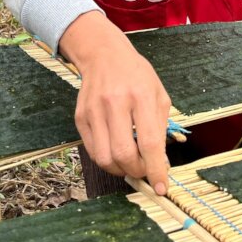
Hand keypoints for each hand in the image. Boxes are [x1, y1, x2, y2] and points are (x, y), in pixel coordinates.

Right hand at [59, 11, 172, 193]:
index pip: (149, 141)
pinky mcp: (80, 117)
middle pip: (123, 154)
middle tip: (145, 170)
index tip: (161, 187)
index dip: (156, 168)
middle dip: (137, 171)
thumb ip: (161, 126)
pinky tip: (116, 153)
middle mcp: (115, 103)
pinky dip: (107, 160)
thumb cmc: (137, 75)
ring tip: (131, 164)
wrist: (104, 55)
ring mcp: (94, 111)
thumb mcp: (159, 93)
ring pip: (104, 158)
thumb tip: (159, 161)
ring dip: (120, 170)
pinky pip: (92, 151)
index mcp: (140, 95)